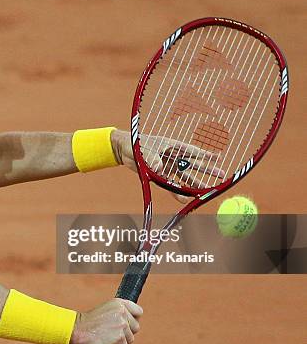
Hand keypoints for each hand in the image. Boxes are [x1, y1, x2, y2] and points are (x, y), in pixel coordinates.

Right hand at [70, 298, 142, 343]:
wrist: (78, 329)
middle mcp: (123, 313)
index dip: (133, 319)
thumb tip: (131, 321)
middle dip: (127, 332)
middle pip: (136, 327)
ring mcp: (122, 326)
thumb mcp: (106, 309)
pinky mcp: (120, 339)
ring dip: (122, 341)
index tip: (127, 323)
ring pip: (130, 339)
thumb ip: (119, 312)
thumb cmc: (90, 321)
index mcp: (119, 303)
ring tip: (108, 338)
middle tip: (113, 332)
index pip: (138, 312)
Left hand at [111, 129, 225, 202]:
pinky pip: (171, 185)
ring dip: (194, 184)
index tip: (217, 157)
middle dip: (206, 170)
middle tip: (220, 175)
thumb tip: (159, 168)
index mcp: (171, 146)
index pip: (190, 151)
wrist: (123, 150)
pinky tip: (185, 199)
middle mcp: (172, 157)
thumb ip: (151, 158)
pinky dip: (177, 192)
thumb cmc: (135, 144)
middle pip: (192, 165)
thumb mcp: (143, 149)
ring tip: (206, 190)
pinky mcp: (159, 176)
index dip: (204, 155)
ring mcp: (167, 167)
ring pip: (184, 177)